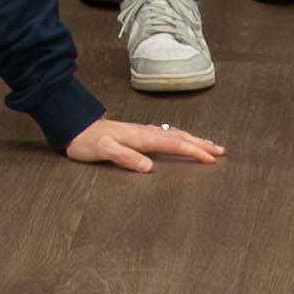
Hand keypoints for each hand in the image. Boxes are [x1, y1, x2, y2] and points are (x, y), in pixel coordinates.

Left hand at [62, 116, 229, 174]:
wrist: (72, 126)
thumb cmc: (85, 140)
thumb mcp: (102, 150)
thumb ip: (125, 157)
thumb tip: (149, 167)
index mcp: (141, 137)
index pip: (174, 143)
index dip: (194, 151)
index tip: (212, 159)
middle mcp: (144, 132)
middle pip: (179, 136)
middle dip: (201, 144)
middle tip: (221, 150)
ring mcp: (141, 131)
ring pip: (173, 134)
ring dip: (192, 139)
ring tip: (207, 145)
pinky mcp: (136, 133)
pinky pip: (165, 134)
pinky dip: (178, 137)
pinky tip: (178, 139)